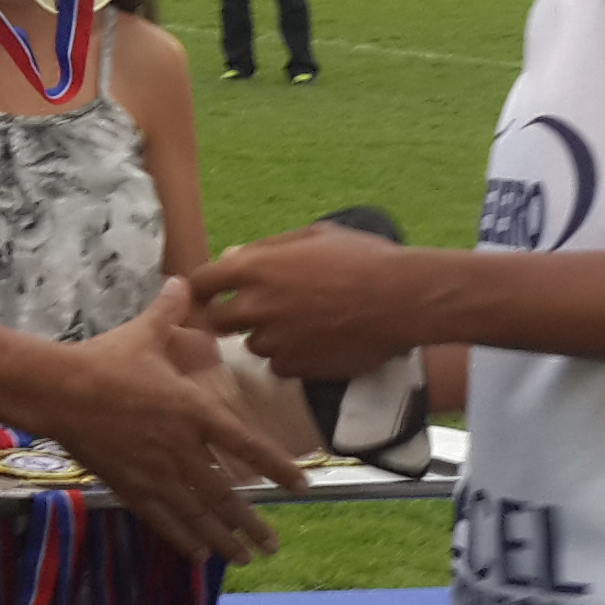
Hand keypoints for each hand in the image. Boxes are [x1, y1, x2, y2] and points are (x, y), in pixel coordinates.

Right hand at [30, 280, 296, 563]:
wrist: (58, 389)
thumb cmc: (104, 361)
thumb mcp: (143, 334)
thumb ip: (169, 313)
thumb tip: (183, 281)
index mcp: (193, 410)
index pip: (247, 444)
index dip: (278, 467)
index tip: (303, 486)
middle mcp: (182, 447)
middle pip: (226, 493)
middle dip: (252, 522)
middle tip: (273, 544)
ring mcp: (156, 471)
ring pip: (198, 513)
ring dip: (224, 537)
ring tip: (245, 556)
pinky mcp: (129, 486)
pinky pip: (162, 519)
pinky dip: (182, 539)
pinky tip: (198, 555)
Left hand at [194, 224, 444, 382]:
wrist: (403, 299)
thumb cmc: (364, 258)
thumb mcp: (314, 237)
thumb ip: (267, 249)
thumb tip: (233, 258)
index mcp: (256, 267)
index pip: (201, 282)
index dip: (201, 288)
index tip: (208, 293)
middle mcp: (257, 306)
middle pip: (216, 321)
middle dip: (227, 318)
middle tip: (250, 314)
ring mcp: (275, 340)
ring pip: (251, 345)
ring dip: (266, 337)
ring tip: (302, 324)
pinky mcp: (296, 367)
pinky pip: (279, 366)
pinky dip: (290, 358)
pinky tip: (317, 343)